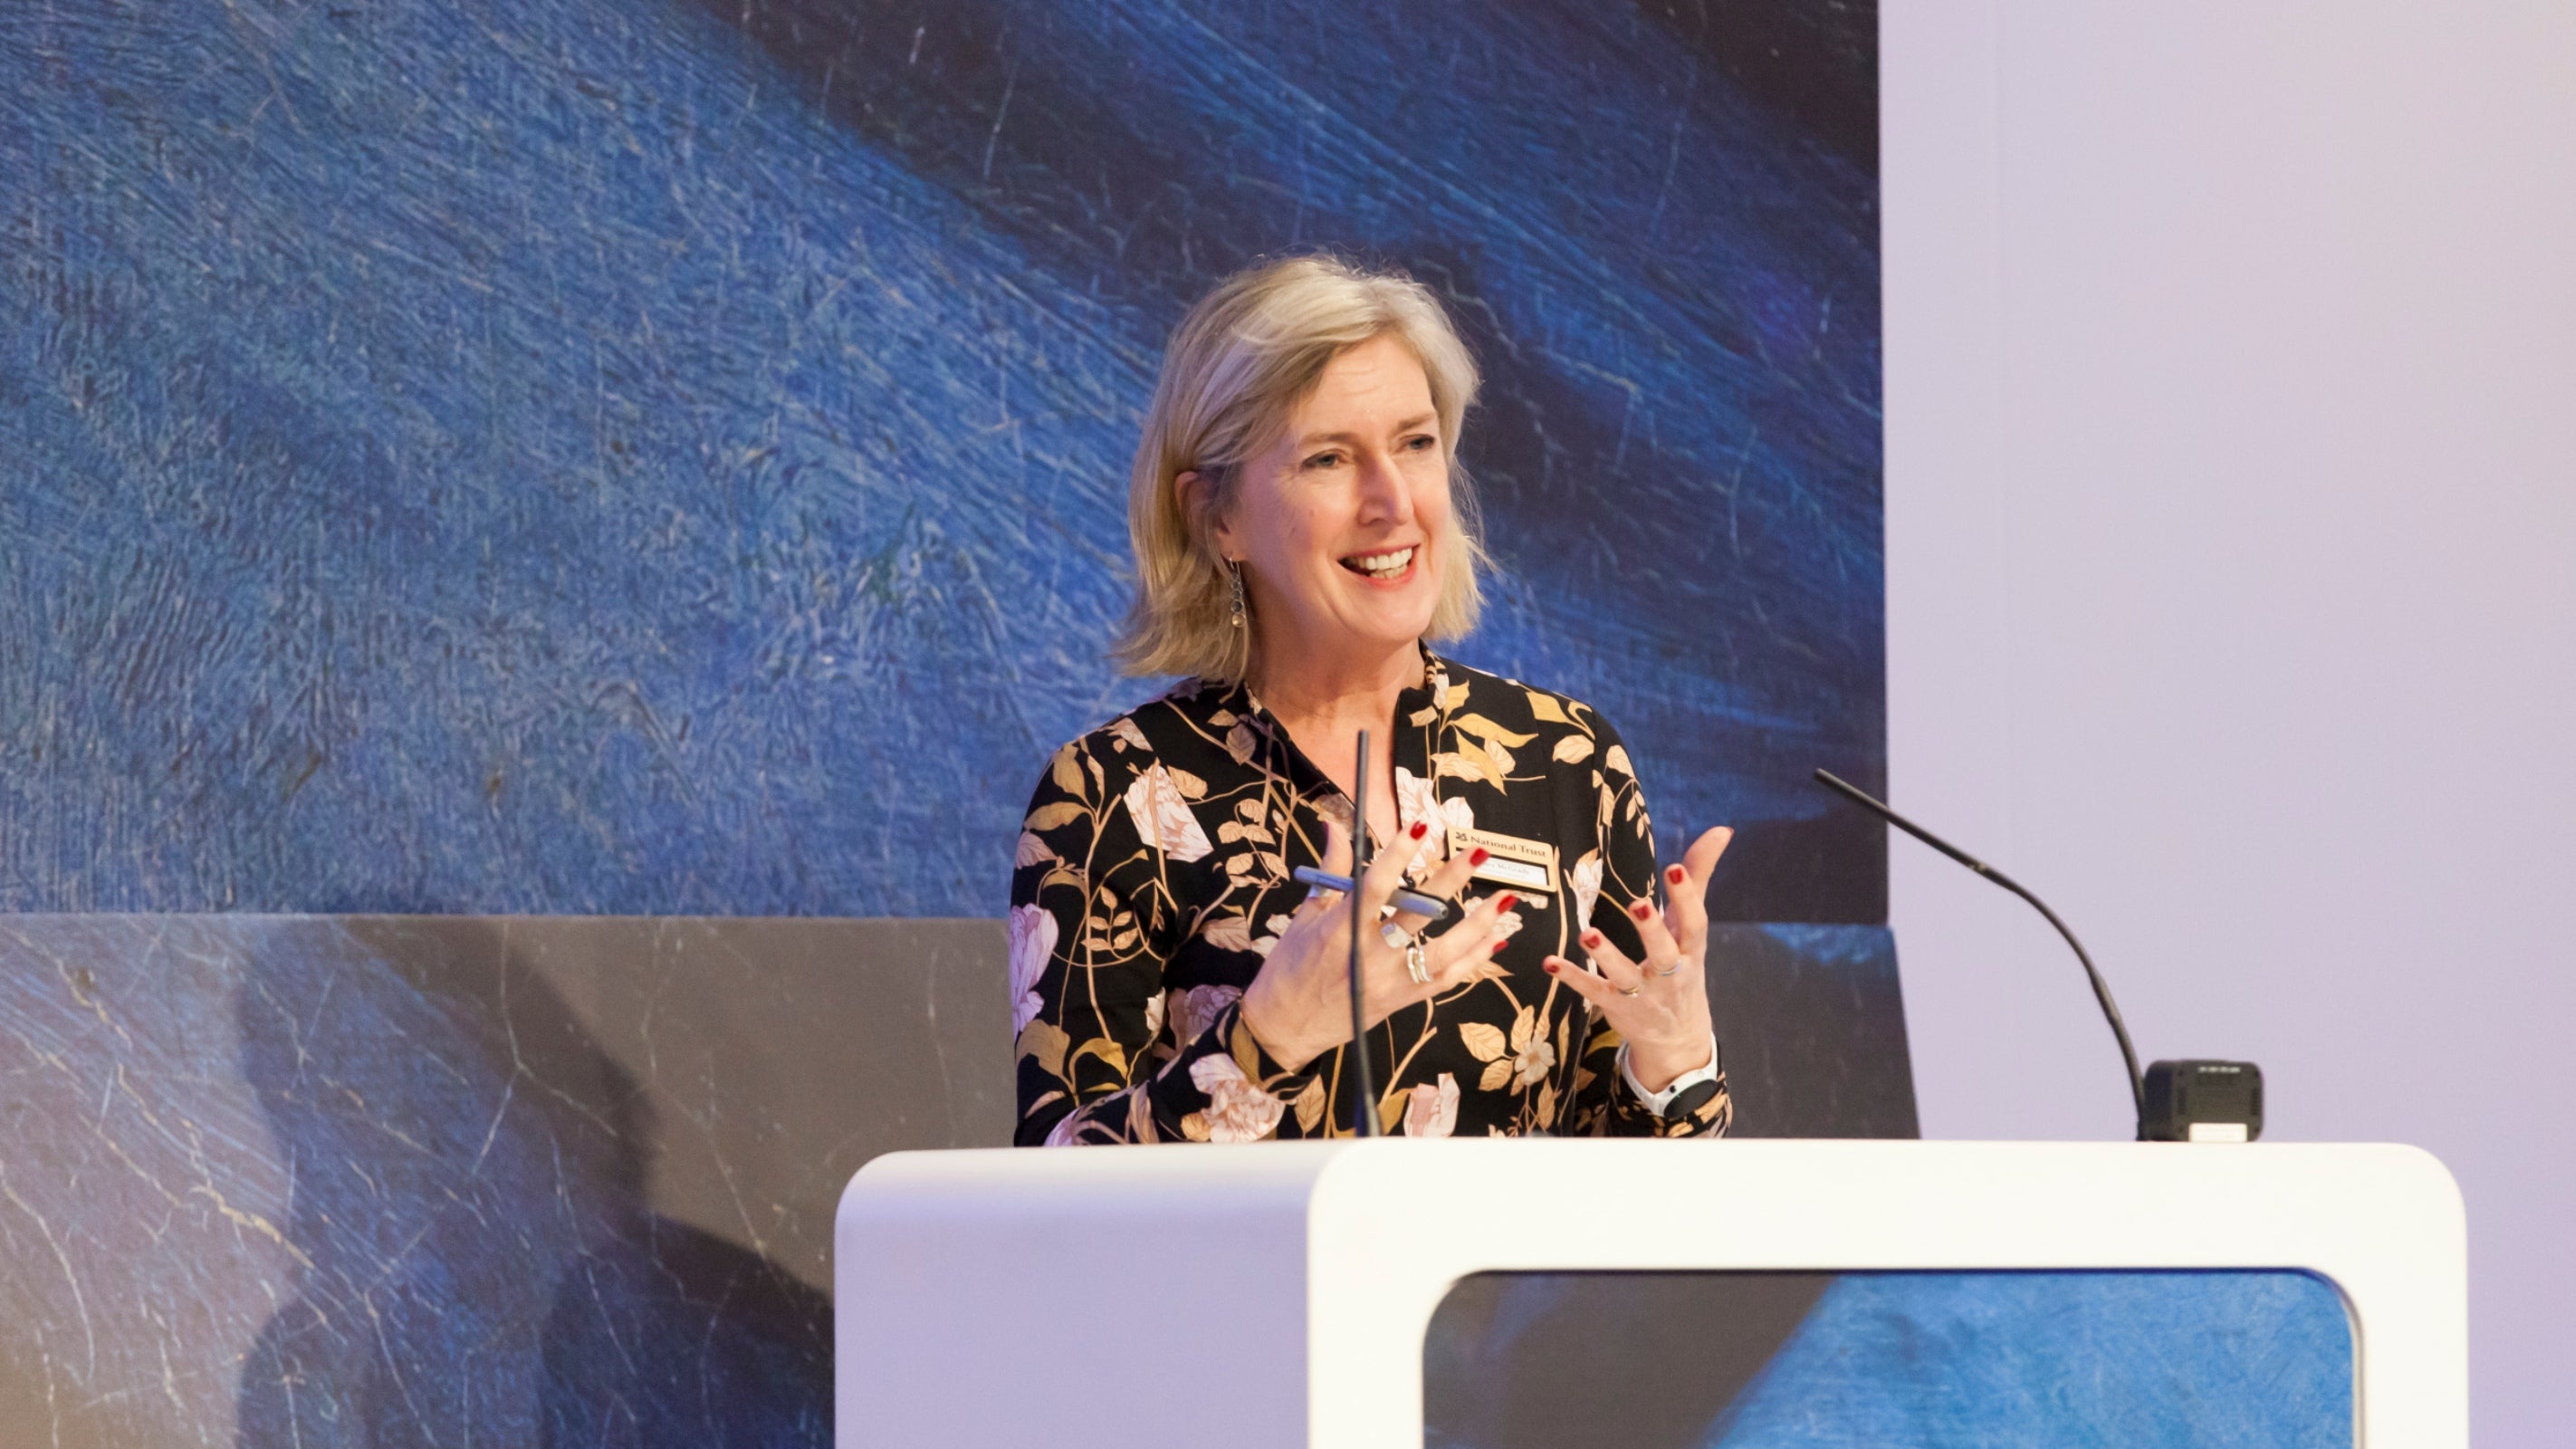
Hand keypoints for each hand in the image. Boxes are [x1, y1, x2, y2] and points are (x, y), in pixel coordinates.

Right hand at [1240, 819, 1521, 1071]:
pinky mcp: (1402, 1000)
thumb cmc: (1290, 968)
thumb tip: (1335, 827)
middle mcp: (1369, 957)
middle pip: (1419, 914)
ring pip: (1443, 952)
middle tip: (1477, 854)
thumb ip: (1332, 871)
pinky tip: (1494, 939)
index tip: (1422, 828)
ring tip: (1503, 900)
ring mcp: (1389, 982)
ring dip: (1477, 926)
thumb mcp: (1305, 917)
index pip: (1376, 885)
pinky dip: (1472, 960)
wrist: (1285, 1027)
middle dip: (1451, 881)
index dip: (1399, 854)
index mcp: (1340, 931)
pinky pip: (1445, 980)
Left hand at [1542, 826, 1732, 1090]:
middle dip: (1651, 929)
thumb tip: (1723, 829)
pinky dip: (1572, 977)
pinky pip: (1593, 991)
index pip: (1693, 923)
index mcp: (1690, 949)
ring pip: (1624, 974)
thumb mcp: (1692, 927)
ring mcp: (1642, 992)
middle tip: (1638, 903)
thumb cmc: (1683, 965)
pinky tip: (1549, 962)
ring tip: (1587, 932)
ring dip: (1606, 954)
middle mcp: (1670, 972)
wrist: (1677, 1037)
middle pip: (1662, 951)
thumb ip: (1699, 877)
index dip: (1686, 897)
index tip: (1675, 868)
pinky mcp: (1616, 1005)